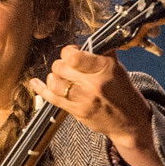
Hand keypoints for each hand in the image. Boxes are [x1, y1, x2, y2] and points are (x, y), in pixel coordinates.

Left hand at [28, 45, 161, 165]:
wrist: (130, 122)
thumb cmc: (124, 93)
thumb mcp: (118, 69)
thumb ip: (101, 54)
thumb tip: (86, 42)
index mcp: (105, 69)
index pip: (74, 56)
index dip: (68, 52)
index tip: (72, 53)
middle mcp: (93, 84)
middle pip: (61, 67)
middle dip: (61, 64)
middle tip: (68, 67)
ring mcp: (84, 99)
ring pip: (55, 82)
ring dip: (54, 77)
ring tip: (61, 77)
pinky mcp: (77, 112)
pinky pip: (52, 99)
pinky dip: (41, 89)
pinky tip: (34, 83)